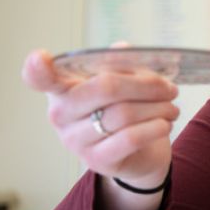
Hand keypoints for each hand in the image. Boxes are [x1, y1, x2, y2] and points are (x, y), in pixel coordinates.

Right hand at [21, 44, 178, 187]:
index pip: (39, 77)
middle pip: (106, 87)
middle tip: (169, 88)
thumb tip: (123, 49)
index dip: (37, 67)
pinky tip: (165, 123)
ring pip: (123, 113)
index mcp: (62, 88)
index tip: (41, 57)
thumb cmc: (126, 111)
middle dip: (147, 84)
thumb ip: (122, 64)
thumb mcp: (125, 83)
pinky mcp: (96, 160)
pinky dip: (155, 127)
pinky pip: (131, 138)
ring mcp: (75, 140)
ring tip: (171, 106)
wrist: (138, 155)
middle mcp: (60, 114)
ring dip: (158, 107)